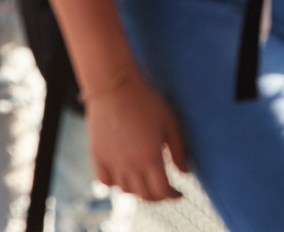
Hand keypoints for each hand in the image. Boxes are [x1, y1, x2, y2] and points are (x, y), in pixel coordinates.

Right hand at [87, 69, 187, 201]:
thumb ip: (178, 150)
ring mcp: (111, 162)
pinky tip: (123, 176)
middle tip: (165, 190)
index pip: (162, 191)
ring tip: (146, 181)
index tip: (179, 192)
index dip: (173, 195)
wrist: (114, 87)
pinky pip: (104, 181)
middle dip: (158, 197)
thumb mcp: (169, 122)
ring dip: (138, 191)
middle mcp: (129, 165)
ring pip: (126, 191)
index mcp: (149, 157)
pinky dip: (115, 184)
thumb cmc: (145, 100)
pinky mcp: (97, 156)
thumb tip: (186, 172)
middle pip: (144, 196)